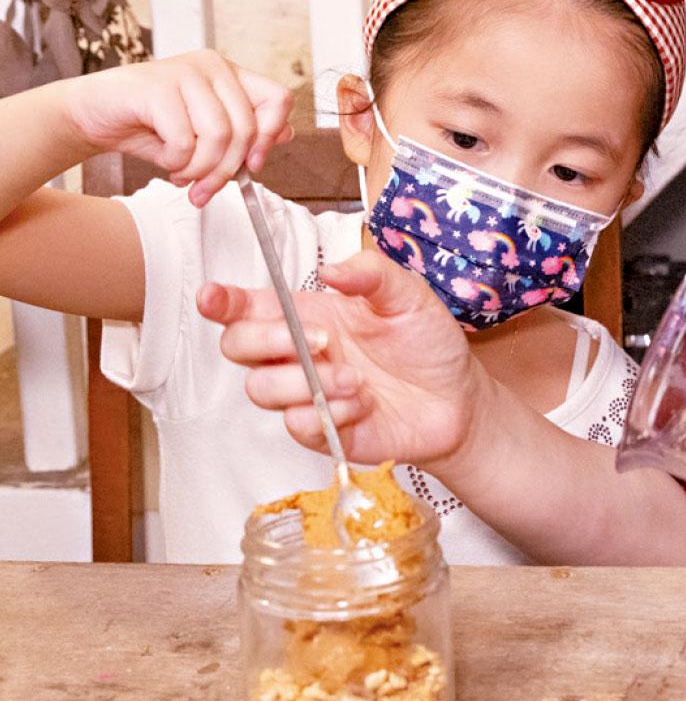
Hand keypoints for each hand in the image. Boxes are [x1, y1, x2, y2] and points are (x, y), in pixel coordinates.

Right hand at [63, 50, 293, 205]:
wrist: (95, 117)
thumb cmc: (151, 126)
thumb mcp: (203, 135)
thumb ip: (244, 134)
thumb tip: (287, 134)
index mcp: (230, 75)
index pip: (278, 99)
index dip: (271, 137)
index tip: (252, 166)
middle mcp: (213, 66)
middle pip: (247, 128)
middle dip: (226, 170)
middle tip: (204, 190)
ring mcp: (185, 72)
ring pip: (219, 136)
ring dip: (200, 169)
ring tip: (182, 175)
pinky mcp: (157, 86)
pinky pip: (184, 139)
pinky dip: (175, 162)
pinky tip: (164, 158)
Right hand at [197, 250, 487, 466]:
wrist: (457, 400)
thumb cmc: (428, 343)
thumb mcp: (410, 296)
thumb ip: (373, 274)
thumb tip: (332, 270)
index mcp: (310, 314)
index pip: (248, 307)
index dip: (222, 302)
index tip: (214, 298)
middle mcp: (298, 353)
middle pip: (237, 346)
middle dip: (265, 341)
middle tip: (322, 341)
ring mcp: (306, 394)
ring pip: (260, 389)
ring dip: (304, 382)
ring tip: (357, 380)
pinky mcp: (321, 431)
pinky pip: (295, 425)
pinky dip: (325, 413)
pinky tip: (361, 404)